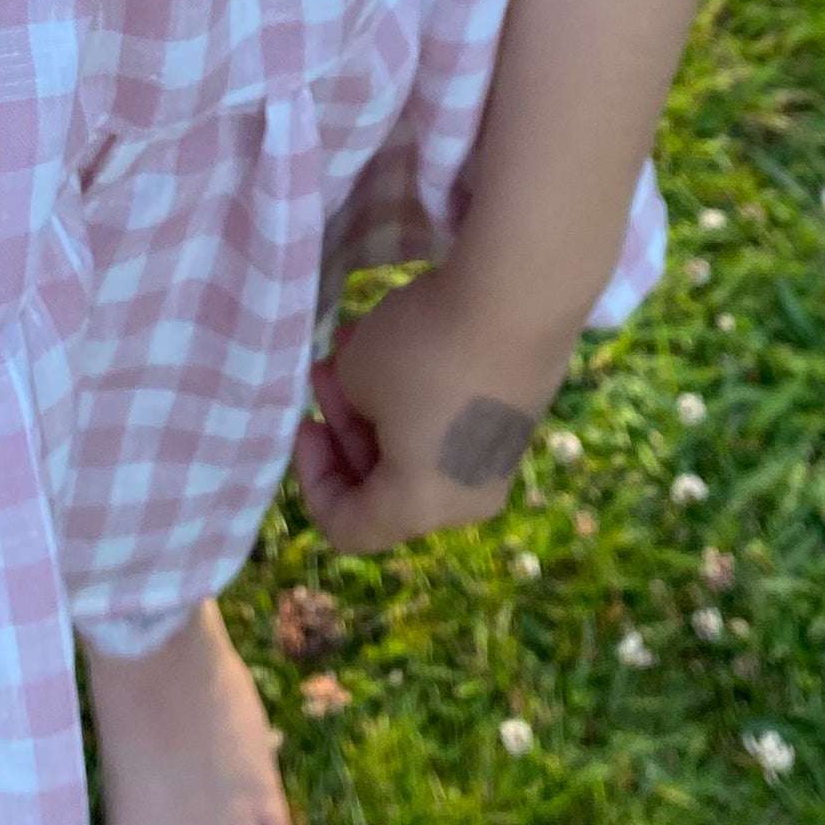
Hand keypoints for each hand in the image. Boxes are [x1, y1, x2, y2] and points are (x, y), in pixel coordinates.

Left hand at [291, 245, 578, 552]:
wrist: (519, 296)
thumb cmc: (420, 351)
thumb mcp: (355, 377)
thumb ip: (348, 404)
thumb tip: (372, 398)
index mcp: (419, 507)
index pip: (349, 527)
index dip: (313, 480)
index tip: (306, 424)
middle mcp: (465, 498)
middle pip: (386, 485)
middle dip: (345, 428)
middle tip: (323, 373)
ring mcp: (499, 458)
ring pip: (420, 447)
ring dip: (376, 403)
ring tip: (347, 345)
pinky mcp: (519, 415)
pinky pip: (453, 420)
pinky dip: (417, 391)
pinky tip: (392, 337)